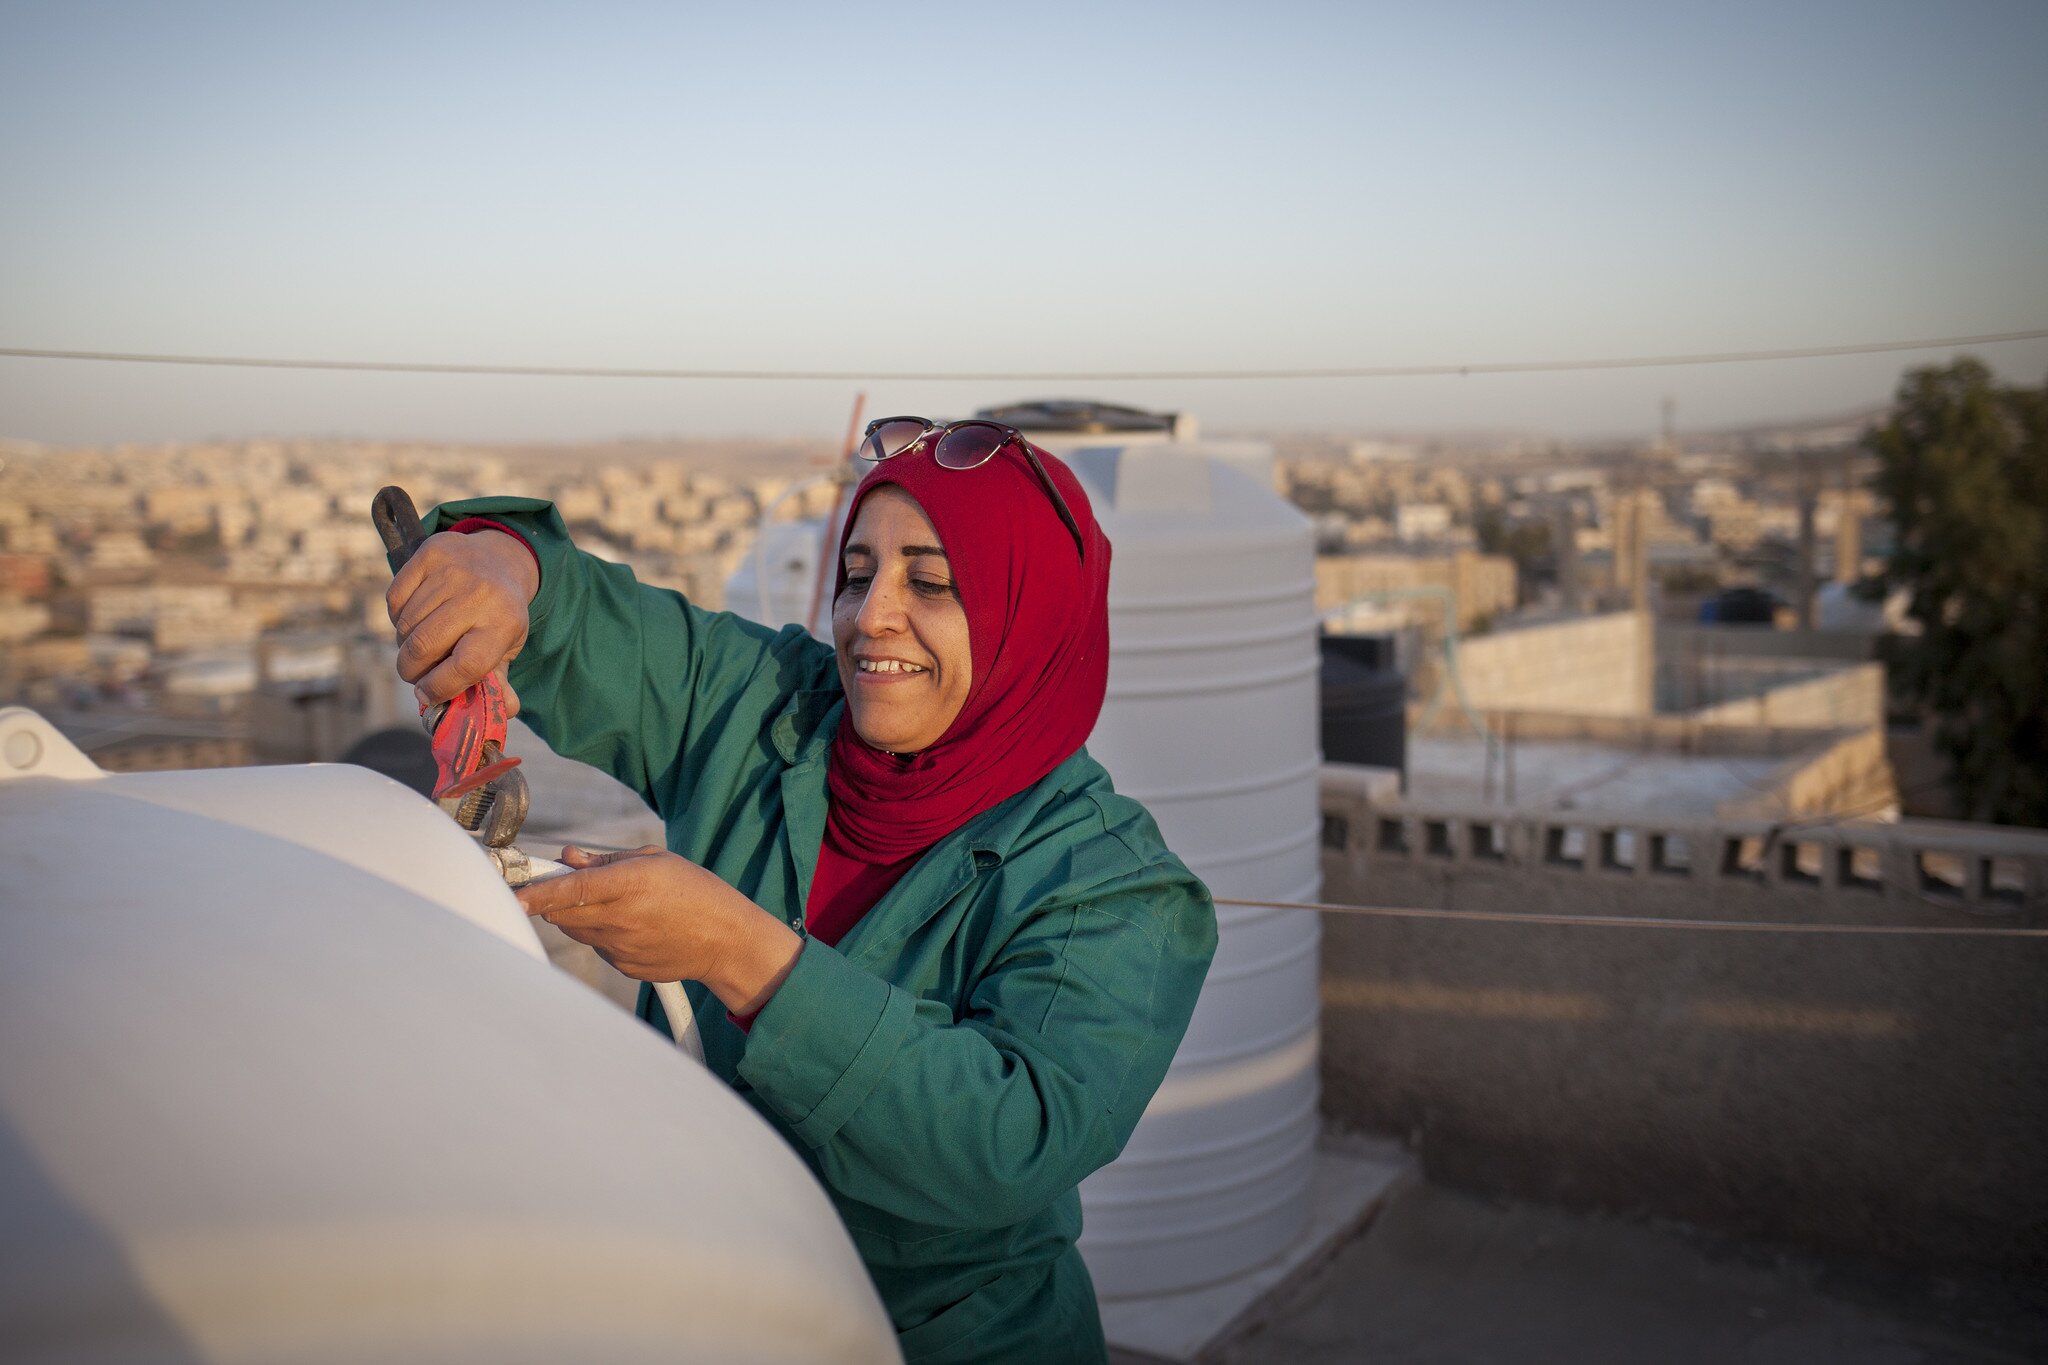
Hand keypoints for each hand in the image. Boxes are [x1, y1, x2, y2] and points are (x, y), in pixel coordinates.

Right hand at [387, 528, 538, 707]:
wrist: (500, 558)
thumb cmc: (499, 613)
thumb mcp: (508, 646)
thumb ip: (498, 681)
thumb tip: (502, 712)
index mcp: (504, 623)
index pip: (466, 665)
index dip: (440, 686)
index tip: (426, 695)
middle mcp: (479, 594)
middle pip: (425, 646)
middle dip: (411, 671)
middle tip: (414, 676)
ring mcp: (453, 571)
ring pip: (406, 625)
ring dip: (404, 645)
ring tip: (419, 646)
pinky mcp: (430, 554)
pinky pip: (395, 599)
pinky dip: (397, 617)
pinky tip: (414, 619)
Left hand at [515, 846, 802, 1014]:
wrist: (726, 940)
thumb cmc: (695, 892)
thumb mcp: (655, 860)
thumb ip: (606, 858)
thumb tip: (568, 858)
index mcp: (630, 884)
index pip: (569, 890)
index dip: (535, 893)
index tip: (512, 895)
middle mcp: (621, 918)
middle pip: (561, 913)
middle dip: (554, 899)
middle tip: (564, 885)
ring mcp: (620, 947)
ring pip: (577, 930)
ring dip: (579, 915)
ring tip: (616, 904)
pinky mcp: (623, 967)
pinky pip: (598, 946)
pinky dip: (602, 933)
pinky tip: (634, 926)